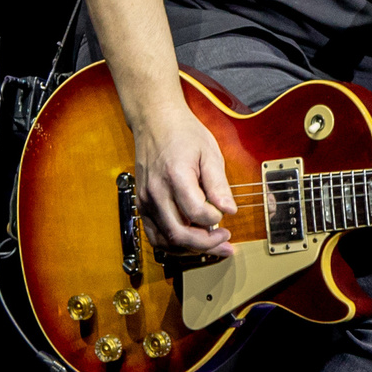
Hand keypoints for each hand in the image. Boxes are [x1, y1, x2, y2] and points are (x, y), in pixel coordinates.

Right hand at [132, 103, 236, 257]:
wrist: (155, 121)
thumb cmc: (183, 134)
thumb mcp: (209, 152)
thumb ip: (218, 184)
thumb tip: (229, 210)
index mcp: (175, 176)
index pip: (197, 213)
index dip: (215, 219)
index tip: (225, 213)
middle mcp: (156, 192)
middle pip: (179, 234)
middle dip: (206, 244)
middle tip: (225, 241)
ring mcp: (146, 200)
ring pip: (165, 241)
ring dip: (190, 250)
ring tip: (212, 246)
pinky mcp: (142, 205)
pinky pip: (155, 235)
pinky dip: (173, 244)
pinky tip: (191, 242)